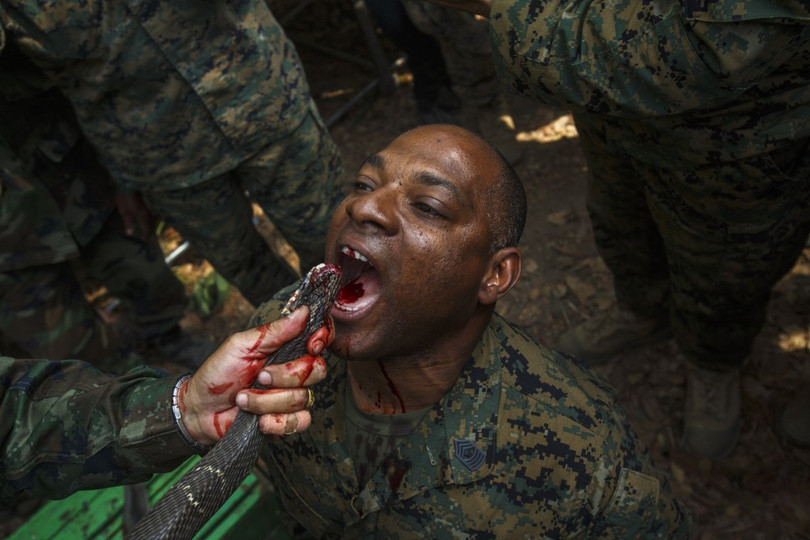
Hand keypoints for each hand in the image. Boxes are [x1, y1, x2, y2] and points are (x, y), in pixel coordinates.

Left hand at [115, 192, 154, 237]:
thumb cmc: (125, 198)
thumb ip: (128, 222)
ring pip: (155, 216)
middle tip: (151, 233)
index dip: (147, 234)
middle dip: (152, 228)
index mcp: (143, 216)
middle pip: (153, 222)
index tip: (146, 239)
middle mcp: (150, 212)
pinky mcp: (151, 200)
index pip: (147, 228)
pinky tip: (152, 213)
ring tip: (153, 224)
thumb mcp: (124, 211)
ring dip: (154, 221)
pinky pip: (154, 209)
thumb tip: (130, 234)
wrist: (129, 183)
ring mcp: (151, 205)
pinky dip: (153, 213)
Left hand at [178, 307, 330, 443]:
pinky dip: (276, 422)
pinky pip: (299, 422)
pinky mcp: (286, 422)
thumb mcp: (241, 345)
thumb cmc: (218, 374)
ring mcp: (291, 398)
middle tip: (259, 377)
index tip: (311, 344)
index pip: (320, 339)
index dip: (322, 339)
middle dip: (284, 377)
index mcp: (286, 348)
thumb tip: (303, 312)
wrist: (200, 409)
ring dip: (267, 401)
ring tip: (244, 399)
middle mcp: (294, 372)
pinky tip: (258, 421)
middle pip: (316, 371)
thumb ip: (274, 330)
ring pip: (302, 398)